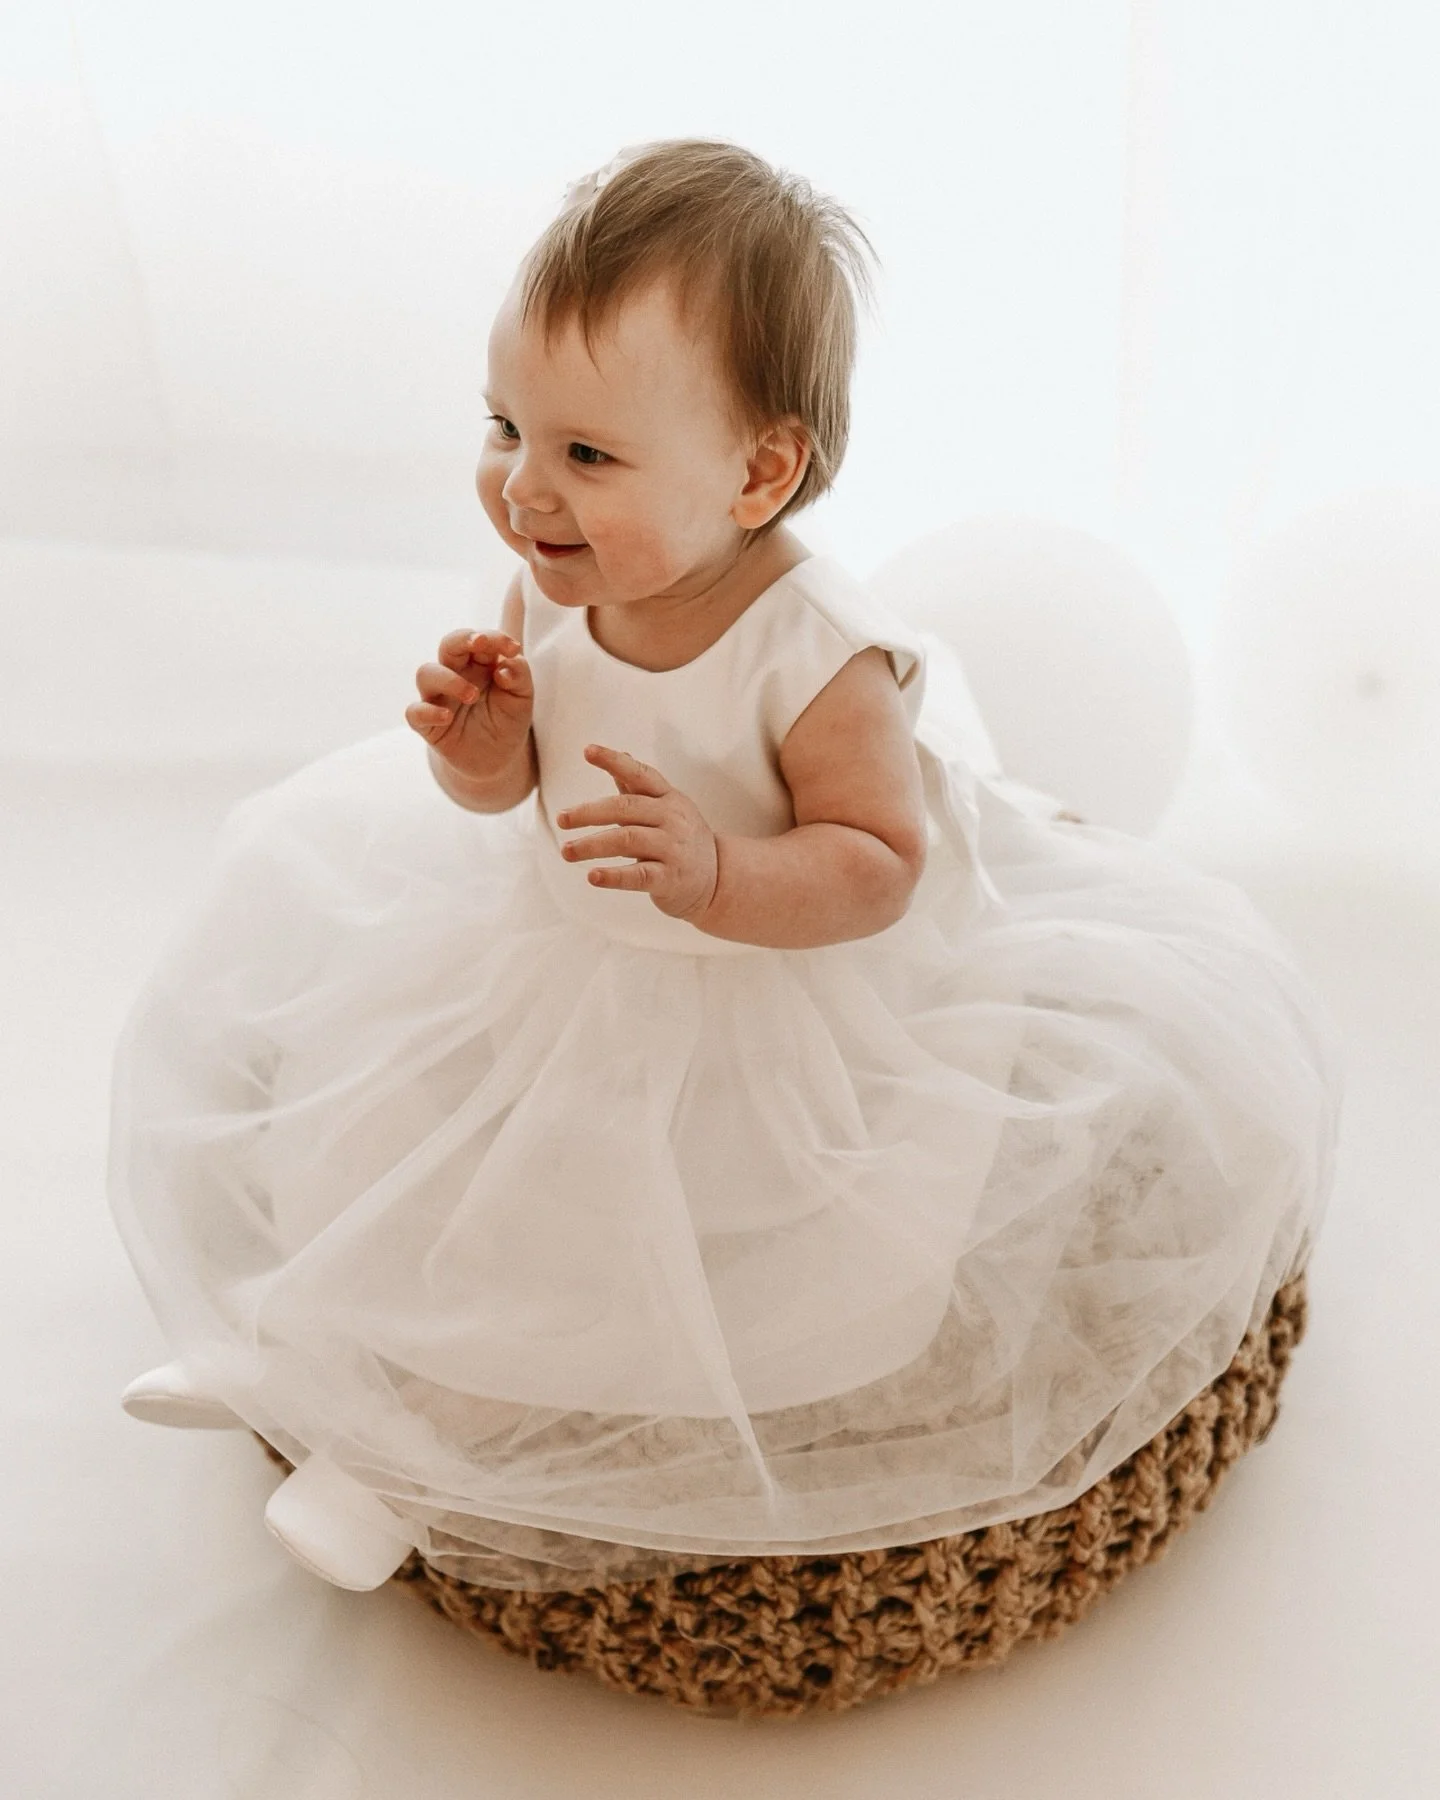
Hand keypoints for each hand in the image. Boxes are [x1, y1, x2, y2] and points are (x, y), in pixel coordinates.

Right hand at [405, 629, 533, 782]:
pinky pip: (415, 712)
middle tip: (480, 643)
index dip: (494, 638)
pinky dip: (427, 712)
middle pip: (448, 645)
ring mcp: (439, 698)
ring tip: (472, 695)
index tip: (513, 648)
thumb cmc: (508, 720)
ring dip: (448, 679)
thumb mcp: (522, 697)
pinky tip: (447, 717)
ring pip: (426, 673)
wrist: (499, 759)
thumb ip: (519, 675)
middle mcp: (455, 675)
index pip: (478, 640)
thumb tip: (504, 667)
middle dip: (462, 639)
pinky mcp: (428, 724)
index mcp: (479, 663)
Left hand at [554, 745, 718, 921]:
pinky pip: (639, 876)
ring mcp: (673, 849)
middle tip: (562, 819)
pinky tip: (593, 876)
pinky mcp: (670, 879)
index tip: (587, 750)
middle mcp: (673, 819)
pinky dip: (614, 876)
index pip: (641, 774)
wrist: (717, 879)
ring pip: (628, 840)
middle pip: (626, 808)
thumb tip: (619, 754)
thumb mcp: (666, 808)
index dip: (614, 761)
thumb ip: (638, 787)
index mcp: (668, 798)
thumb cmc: (681, 840)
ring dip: (592, 845)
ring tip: (567, 851)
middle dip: (590, 812)